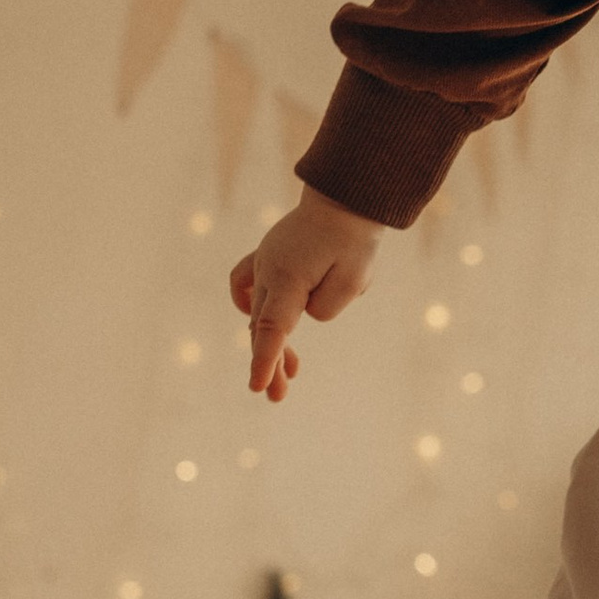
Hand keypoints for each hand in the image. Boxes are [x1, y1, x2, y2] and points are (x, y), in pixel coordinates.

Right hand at [231, 190, 381, 399]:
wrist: (345, 201)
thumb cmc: (354, 241)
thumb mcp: (354, 279)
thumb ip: (327, 305)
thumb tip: (307, 314)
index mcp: (288, 277)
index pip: (273, 327)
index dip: (265, 359)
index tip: (258, 386)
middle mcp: (268, 270)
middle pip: (263, 326)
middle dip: (269, 363)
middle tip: (278, 397)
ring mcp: (264, 262)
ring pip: (257, 311)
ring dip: (269, 342)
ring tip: (292, 372)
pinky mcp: (267, 258)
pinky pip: (245, 284)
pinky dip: (250, 306)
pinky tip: (263, 325)